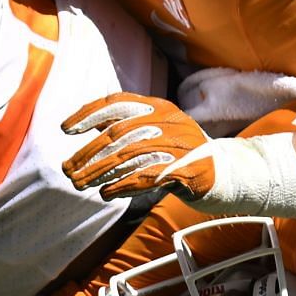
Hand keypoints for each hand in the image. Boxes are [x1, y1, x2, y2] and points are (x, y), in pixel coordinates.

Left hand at [62, 93, 217, 201]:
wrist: (229, 174)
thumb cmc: (184, 156)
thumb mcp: (157, 134)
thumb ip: (129, 128)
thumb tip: (89, 123)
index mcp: (160, 107)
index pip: (118, 103)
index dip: (89, 113)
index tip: (65, 129)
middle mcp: (171, 121)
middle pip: (120, 133)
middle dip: (89, 152)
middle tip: (68, 170)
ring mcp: (183, 144)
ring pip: (131, 155)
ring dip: (100, 171)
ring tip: (80, 184)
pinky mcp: (190, 170)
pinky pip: (150, 175)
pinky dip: (124, 184)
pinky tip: (107, 193)